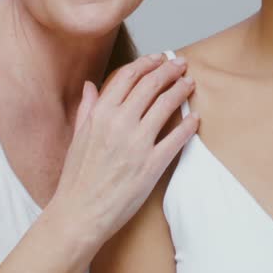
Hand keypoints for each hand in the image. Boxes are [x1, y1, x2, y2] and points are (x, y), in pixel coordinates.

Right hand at [49, 54, 198, 244]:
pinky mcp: (151, 165)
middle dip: (170, 70)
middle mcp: (119, 124)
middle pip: (151, 85)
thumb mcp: (77, 137)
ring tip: (190, 84)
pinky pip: (176, 138)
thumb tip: (90, 85)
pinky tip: (195, 118)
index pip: (129, 76)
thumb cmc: (77, 178)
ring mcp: (137, 144)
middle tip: (181, 64)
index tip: (160, 58)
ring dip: (181, 90)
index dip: (148, 63)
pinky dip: (189, 125)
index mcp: (100, 114)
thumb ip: (86, 108)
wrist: (80, 214)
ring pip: (166, 105)